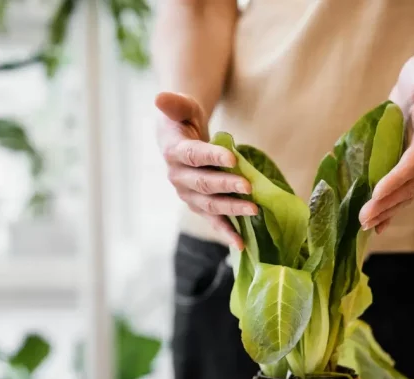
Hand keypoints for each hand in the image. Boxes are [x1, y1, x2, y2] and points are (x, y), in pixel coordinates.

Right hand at [155, 91, 255, 249]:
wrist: (179, 139)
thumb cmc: (184, 120)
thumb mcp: (183, 107)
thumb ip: (175, 104)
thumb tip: (159, 97)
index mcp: (173, 152)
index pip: (193, 155)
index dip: (212, 157)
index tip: (232, 158)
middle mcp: (177, 177)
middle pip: (202, 184)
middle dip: (226, 186)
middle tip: (249, 187)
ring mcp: (188, 195)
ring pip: (209, 205)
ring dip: (231, 209)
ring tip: (253, 210)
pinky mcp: (199, 205)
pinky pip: (213, 221)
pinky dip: (226, 233)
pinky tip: (240, 245)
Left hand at [359, 54, 413, 232]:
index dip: (397, 178)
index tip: (377, 192)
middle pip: (408, 185)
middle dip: (386, 203)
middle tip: (363, 218)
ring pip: (404, 194)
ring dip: (385, 211)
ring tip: (365, 225)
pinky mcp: (406, 166)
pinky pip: (400, 191)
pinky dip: (388, 209)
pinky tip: (376, 225)